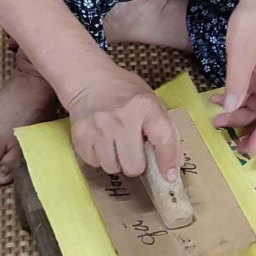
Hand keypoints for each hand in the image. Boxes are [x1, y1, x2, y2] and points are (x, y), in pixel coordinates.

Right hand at [64, 63, 181, 179]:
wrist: (88, 80)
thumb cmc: (125, 93)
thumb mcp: (151, 102)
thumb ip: (167, 131)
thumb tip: (174, 166)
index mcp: (145, 105)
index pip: (162, 138)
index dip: (167, 160)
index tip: (169, 175)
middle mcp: (121, 118)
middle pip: (134, 166)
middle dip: (136, 163)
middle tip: (133, 150)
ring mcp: (98, 128)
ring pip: (113, 168)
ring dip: (116, 161)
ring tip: (116, 144)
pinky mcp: (81, 136)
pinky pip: (95, 164)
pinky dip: (100, 157)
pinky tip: (101, 141)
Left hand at [211, 2, 255, 154]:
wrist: (254, 8)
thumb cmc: (249, 27)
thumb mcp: (240, 55)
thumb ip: (236, 84)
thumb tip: (231, 109)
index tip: (249, 150)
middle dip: (252, 130)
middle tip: (233, 144)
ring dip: (239, 117)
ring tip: (216, 121)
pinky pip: (249, 98)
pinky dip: (235, 103)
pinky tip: (217, 102)